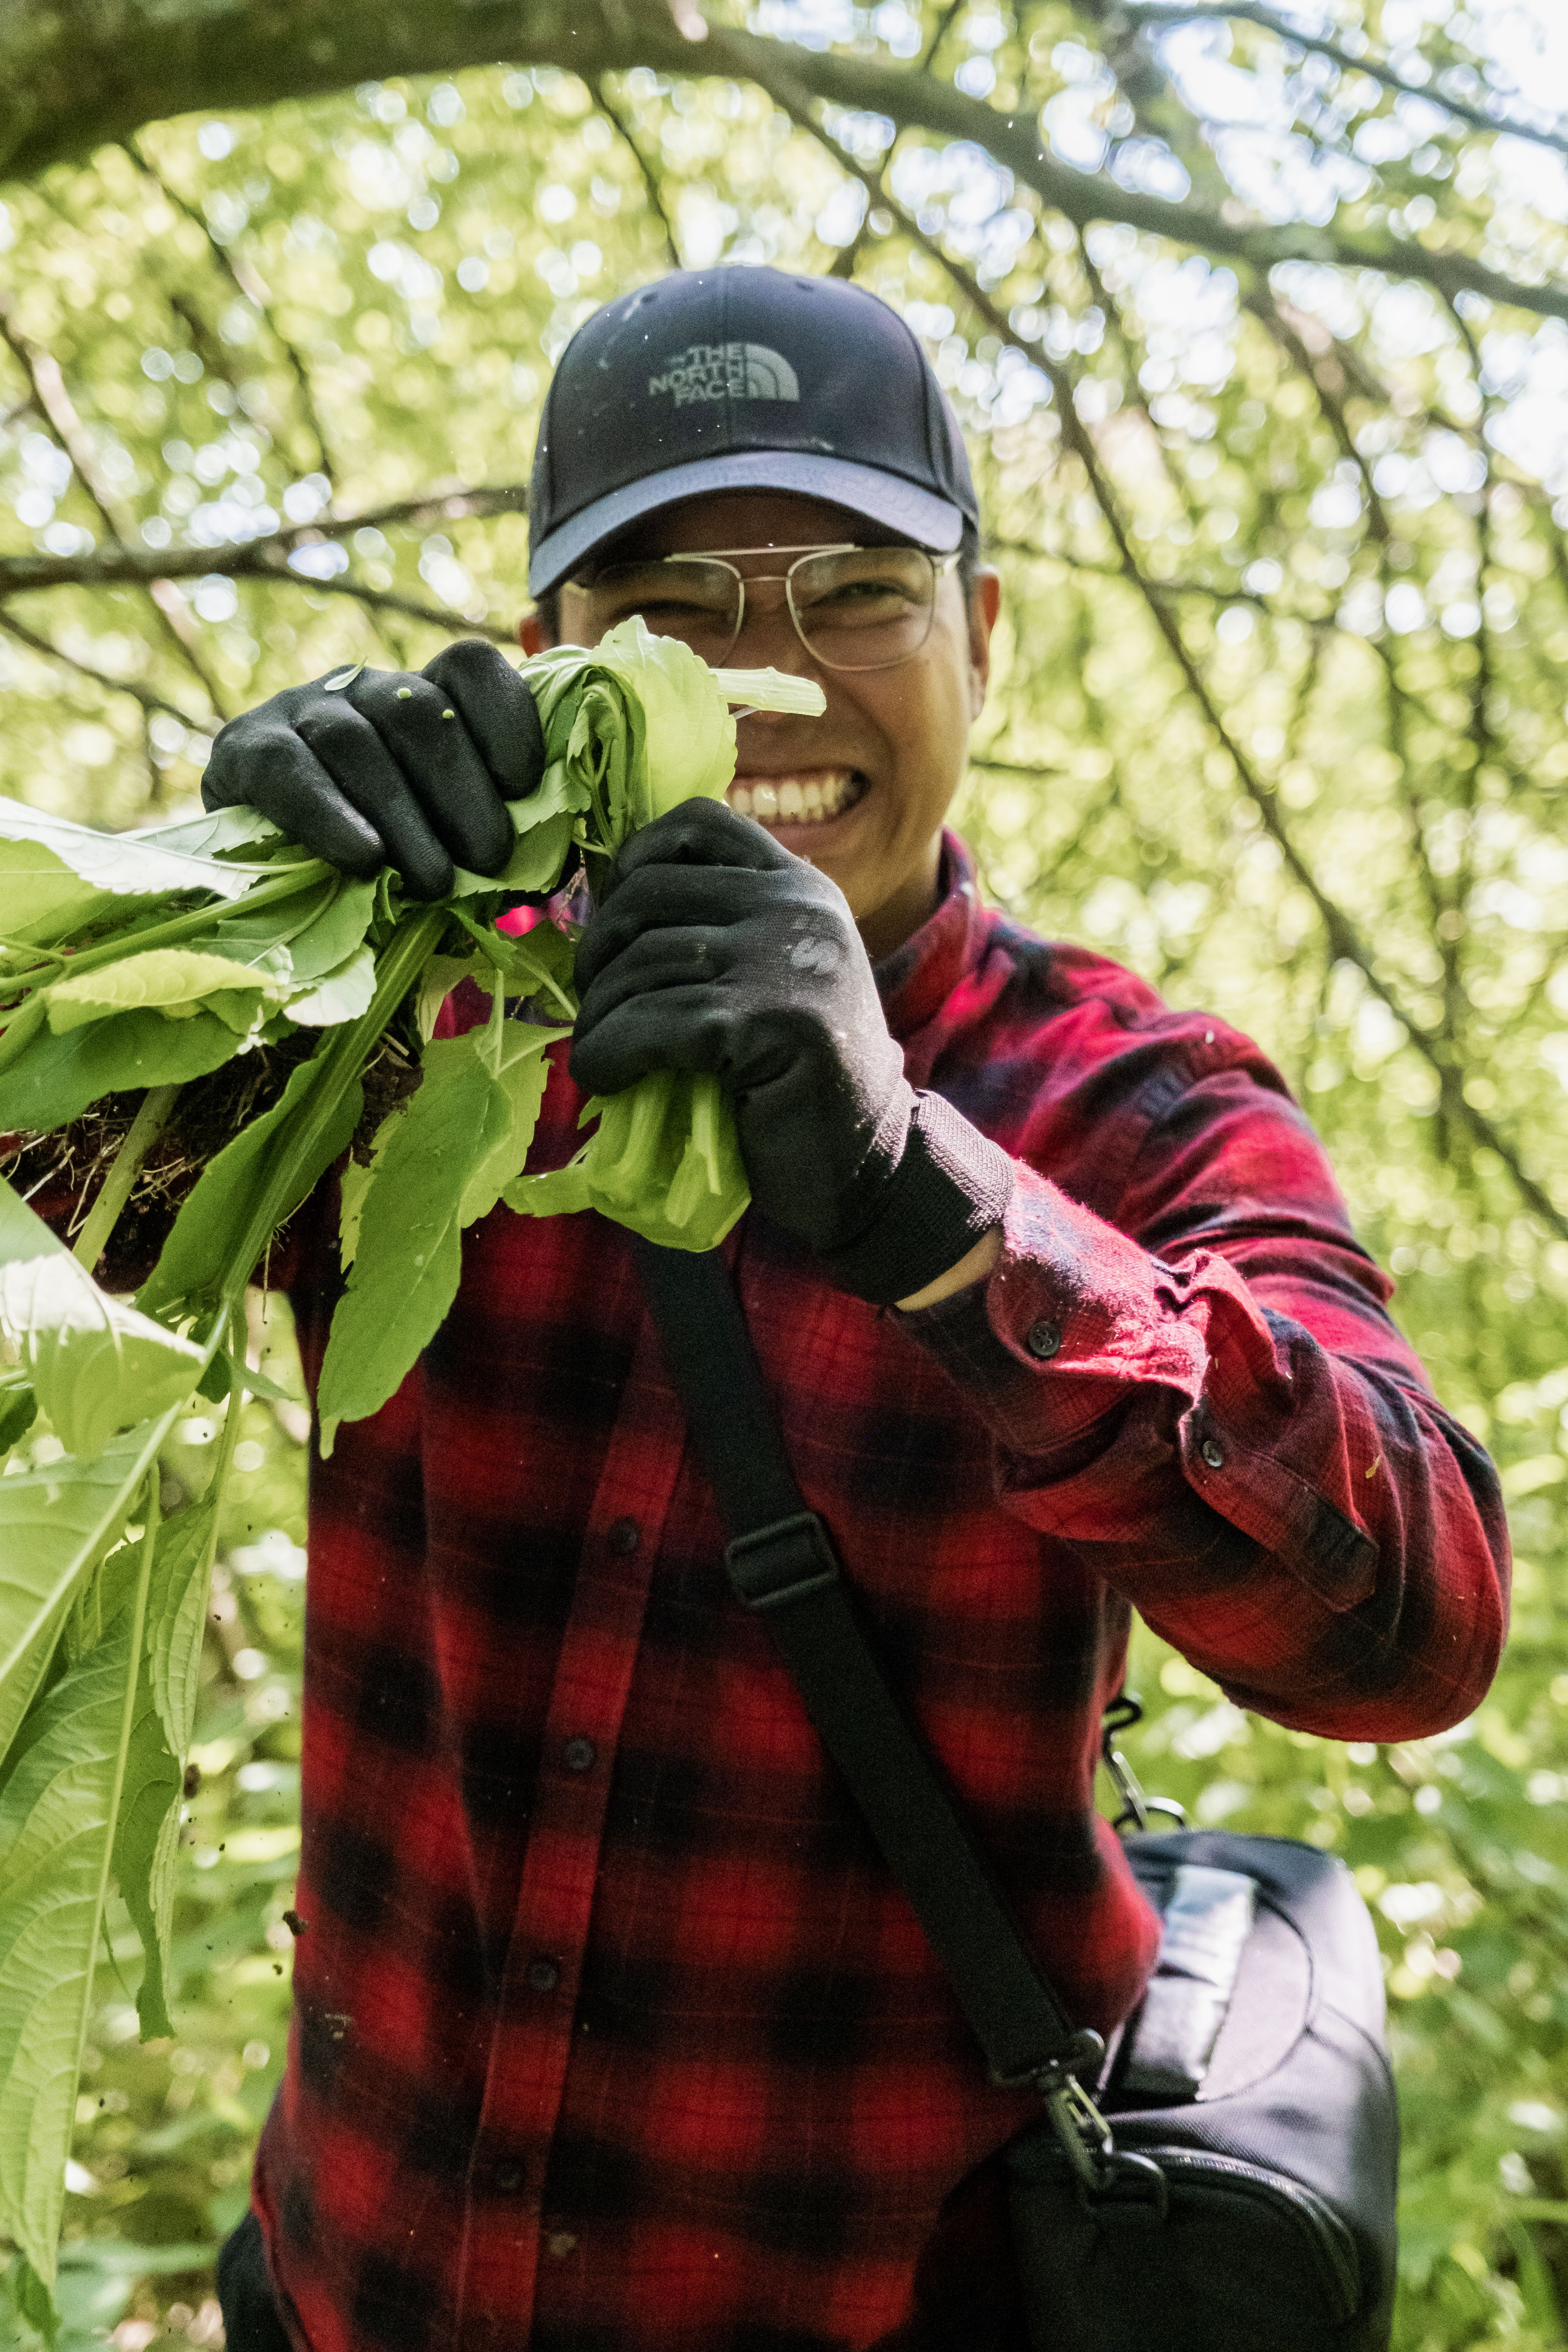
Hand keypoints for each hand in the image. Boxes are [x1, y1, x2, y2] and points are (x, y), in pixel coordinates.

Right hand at [202, 640, 547, 900]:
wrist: (252, 865)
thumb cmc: (372, 855)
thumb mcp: (435, 834)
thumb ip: (485, 832)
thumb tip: (553, 864)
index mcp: (419, 698)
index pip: (470, 669)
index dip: (506, 719)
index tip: (524, 786)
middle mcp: (361, 689)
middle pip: (421, 713)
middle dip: (463, 791)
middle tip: (489, 861)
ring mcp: (299, 711)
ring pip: (359, 743)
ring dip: (405, 818)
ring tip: (433, 885)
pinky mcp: (245, 748)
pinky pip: (290, 771)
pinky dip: (330, 817)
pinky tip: (362, 861)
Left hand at [570, 801, 1011, 1302]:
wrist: (864, 1161)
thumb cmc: (799, 1077)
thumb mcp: (774, 975)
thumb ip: (722, 928)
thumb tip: (602, 905)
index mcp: (799, 887)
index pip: (701, 822)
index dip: (637, 855)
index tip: (615, 910)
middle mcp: (796, 908)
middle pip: (649, 893)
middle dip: (599, 951)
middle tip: (595, 1003)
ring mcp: (783, 959)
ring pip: (640, 964)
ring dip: (597, 1015)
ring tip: (600, 1051)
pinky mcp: (764, 1019)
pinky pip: (647, 1024)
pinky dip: (607, 1054)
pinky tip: (606, 1078)